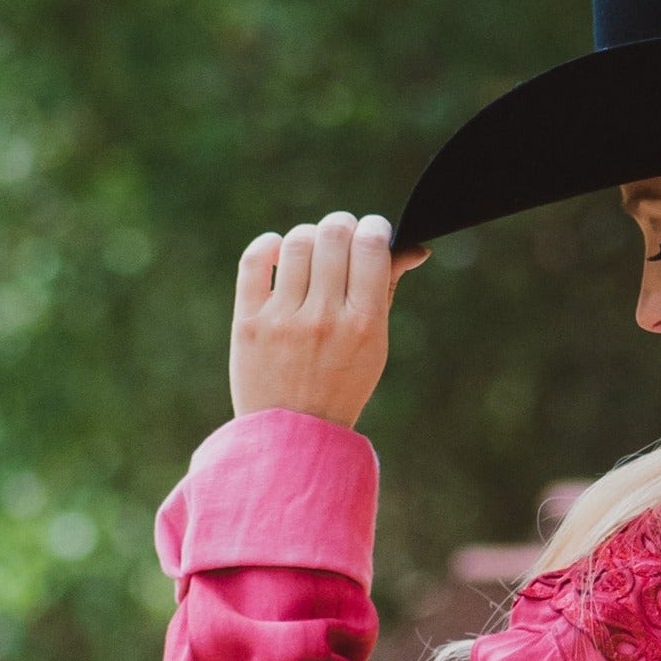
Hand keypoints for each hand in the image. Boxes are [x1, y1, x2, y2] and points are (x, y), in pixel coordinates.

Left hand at [229, 212, 426, 427]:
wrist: (294, 434)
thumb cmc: (342, 385)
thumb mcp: (375, 344)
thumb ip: (386, 290)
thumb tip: (411, 247)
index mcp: (363, 324)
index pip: (370, 246)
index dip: (375, 227)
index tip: (373, 232)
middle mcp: (323, 318)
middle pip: (333, 235)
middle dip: (343, 225)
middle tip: (343, 235)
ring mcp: (283, 320)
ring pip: (297, 242)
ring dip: (310, 236)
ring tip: (313, 250)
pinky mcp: (249, 322)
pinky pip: (254, 261)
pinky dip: (269, 245)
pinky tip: (279, 252)